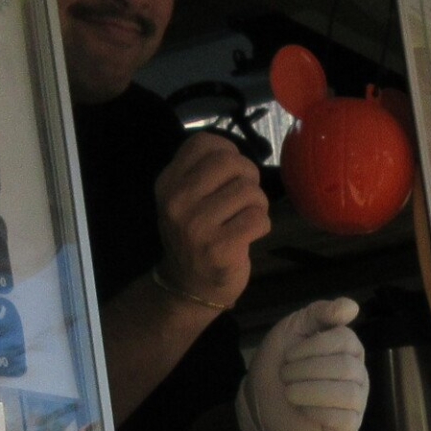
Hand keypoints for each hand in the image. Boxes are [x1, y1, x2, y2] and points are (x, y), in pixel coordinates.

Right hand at [153, 132, 268, 309]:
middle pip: (231, 162)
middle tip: (245, 196)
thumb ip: (203, 170)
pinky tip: (249, 234)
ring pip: (249, 191)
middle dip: (249, 175)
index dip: (229, 151)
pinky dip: (262, 224)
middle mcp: (177, 201)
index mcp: (168, 183)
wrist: (189, 287)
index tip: (231, 173)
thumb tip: (235, 152)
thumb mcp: (185, 199)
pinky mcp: (220, 248)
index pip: (204, 143)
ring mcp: (197, 226)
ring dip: (258, 204)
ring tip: (246, 217)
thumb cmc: (197, 236)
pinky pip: (258, 219)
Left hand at [239, 298, 368, 430]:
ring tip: (291, 393)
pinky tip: (304, 410)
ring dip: (309, 392)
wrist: (259, 403)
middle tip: (286, 376)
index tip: (289, 355)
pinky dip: (316, 413)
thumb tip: (353, 307)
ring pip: (347, 393)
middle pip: (345, 367)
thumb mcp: (292, 329)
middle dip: (306, 371)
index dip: (312, 347)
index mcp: (348, 347)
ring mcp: (356, 401)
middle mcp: (358, 372)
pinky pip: (343, 419)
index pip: (345, 340)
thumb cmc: (278, 364)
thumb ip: (319, 313)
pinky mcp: (349, 426)